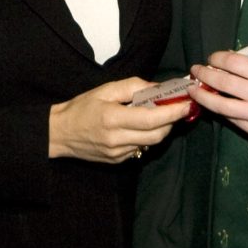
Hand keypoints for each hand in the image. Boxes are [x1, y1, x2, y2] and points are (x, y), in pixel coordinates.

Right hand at [48, 76, 189, 162]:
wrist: (59, 133)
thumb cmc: (81, 107)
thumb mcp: (105, 90)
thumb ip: (133, 86)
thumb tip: (157, 88)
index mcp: (113, 118)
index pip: (152, 119)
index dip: (173, 112)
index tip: (187, 103)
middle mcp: (117, 140)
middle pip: (157, 135)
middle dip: (172, 121)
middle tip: (178, 107)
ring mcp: (118, 153)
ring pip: (151, 143)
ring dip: (161, 128)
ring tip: (162, 113)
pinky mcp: (118, 161)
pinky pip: (141, 148)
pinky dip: (147, 136)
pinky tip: (142, 126)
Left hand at [188, 51, 247, 141]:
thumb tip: (237, 60)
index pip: (235, 63)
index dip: (218, 58)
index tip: (212, 57)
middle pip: (224, 83)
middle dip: (205, 75)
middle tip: (196, 70)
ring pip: (221, 106)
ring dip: (203, 96)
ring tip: (193, 90)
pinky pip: (233, 120)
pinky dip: (220, 112)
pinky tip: (212, 106)